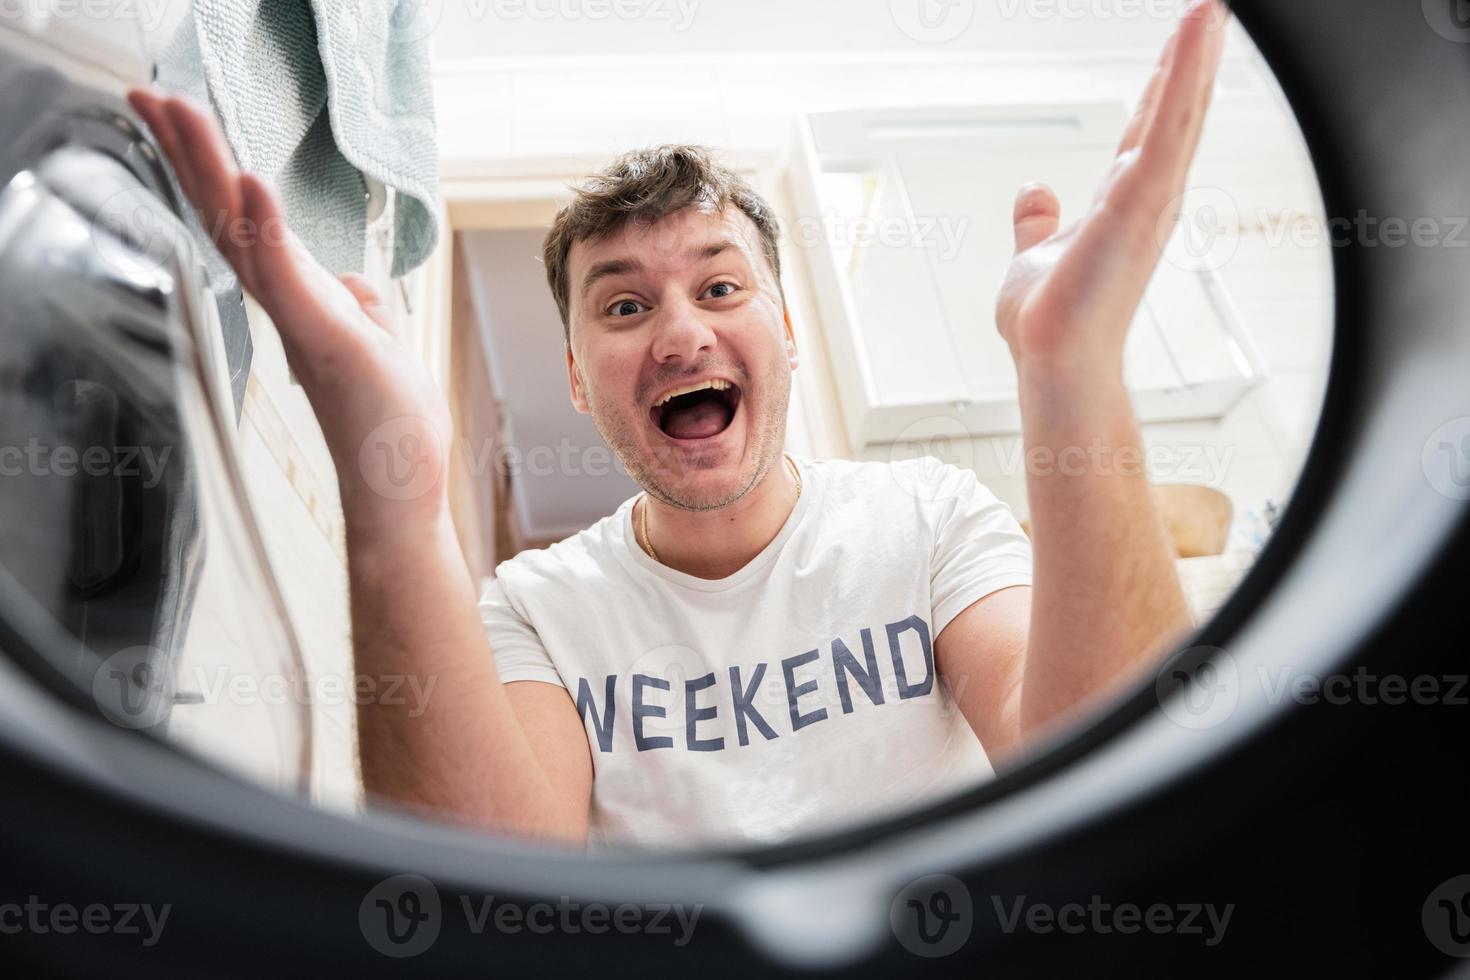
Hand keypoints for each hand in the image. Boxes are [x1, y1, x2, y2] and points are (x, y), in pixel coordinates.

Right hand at [126, 89, 452, 530]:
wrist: (399, 493)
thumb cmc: (391, 430)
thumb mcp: (383, 349)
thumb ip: (365, 310)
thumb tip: (356, 285)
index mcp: (305, 302)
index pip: (250, 223)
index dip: (215, 168)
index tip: (180, 114)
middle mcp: (294, 310)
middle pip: (231, 217)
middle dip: (191, 153)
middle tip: (144, 92)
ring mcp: (307, 325)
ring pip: (247, 237)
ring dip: (214, 171)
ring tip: (179, 112)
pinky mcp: (330, 343)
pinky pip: (291, 281)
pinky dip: (267, 233)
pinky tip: (252, 188)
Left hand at [995, 0, 1227, 378]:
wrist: (1052, 357)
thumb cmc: (1050, 322)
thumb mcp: (1033, 253)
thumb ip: (1037, 221)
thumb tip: (1033, 192)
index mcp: (1122, 204)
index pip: (1148, 130)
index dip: (1164, 84)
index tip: (1179, 42)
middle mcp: (1145, 197)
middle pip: (1174, 113)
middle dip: (1192, 60)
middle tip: (1211, 10)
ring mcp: (1149, 196)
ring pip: (1179, 111)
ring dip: (1195, 56)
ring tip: (1210, 7)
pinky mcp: (1140, 197)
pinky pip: (1167, 124)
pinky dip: (1183, 74)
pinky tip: (1195, 31)